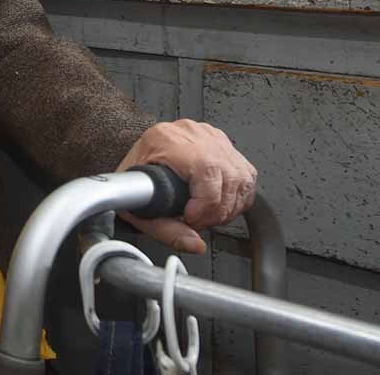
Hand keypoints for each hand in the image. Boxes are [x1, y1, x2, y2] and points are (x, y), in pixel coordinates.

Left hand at [117, 119, 257, 254]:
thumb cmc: (133, 181)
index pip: (206, 171)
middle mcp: (192, 134)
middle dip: (216, 211)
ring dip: (229, 207)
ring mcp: (211, 137)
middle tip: (198, 222)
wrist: (134, 167)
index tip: (191, 219)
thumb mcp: (137, 207)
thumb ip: (165, 230)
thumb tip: (195, 244)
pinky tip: (219, 205)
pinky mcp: (224, 144)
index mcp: (167, 140)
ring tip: (207, 215)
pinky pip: (247, 175)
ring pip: (242, 178)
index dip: (204, 205)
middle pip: (228, 177)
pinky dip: (237, 197)